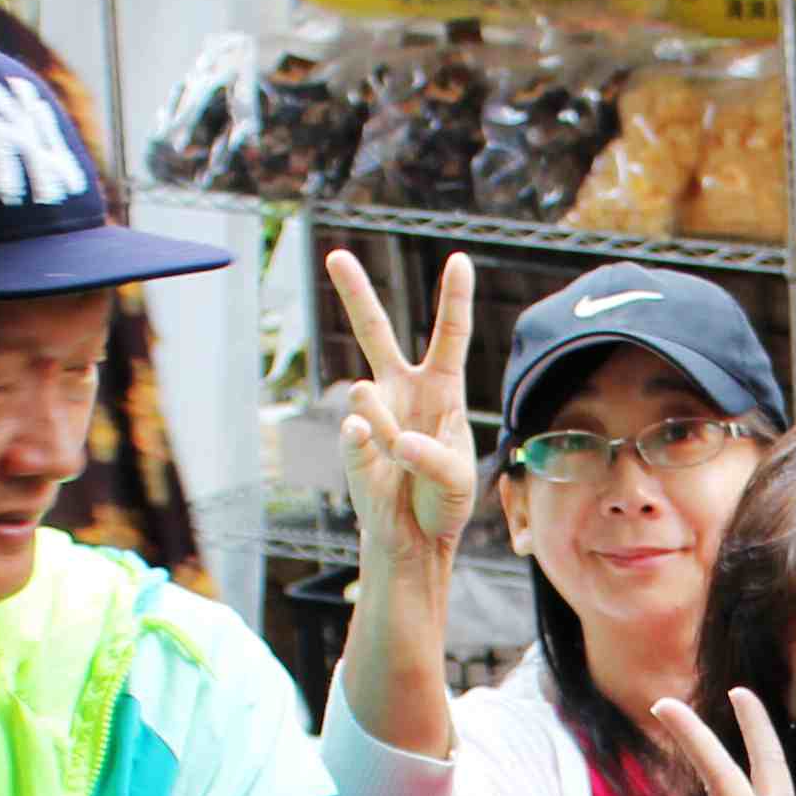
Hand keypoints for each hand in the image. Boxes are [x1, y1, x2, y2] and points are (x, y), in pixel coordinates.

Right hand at [328, 242, 479, 574]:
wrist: (414, 539)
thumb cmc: (444, 500)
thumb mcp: (459, 479)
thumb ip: (432, 456)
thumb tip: (387, 436)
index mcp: (442, 389)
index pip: (449, 336)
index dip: (454, 298)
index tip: (460, 259)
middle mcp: (404, 392)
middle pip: (375, 332)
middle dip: (355, 294)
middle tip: (336, 255)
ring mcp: (374, 414)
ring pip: (369, 401)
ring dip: (389, 433)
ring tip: (402, 457)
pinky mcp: (352, 443)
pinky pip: (356, 436)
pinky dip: (367, 449)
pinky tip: (371, 449)